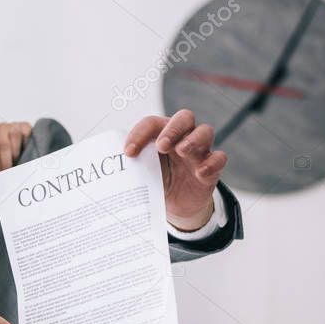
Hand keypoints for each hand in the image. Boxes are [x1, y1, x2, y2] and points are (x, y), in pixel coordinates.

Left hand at [0, 121, 31, 172]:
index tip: (0, 171)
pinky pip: (25, 133)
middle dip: (5, 160)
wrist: (21, 148)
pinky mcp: (25, 125)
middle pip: (3, 143)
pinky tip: (25, 152)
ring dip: (15, 152)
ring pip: (14, 135)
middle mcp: (1, 127)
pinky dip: (25, 143)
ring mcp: (13, 125)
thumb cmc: (6, 154)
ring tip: (16, 162)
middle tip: (8, 171)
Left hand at [124, 109, 227, 230]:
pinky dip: (211, 163)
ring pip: (205, 132)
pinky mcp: (212, 168)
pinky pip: (219, 158)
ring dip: (193, 140)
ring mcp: (199, 151)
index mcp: (162, 135)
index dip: (140, 133)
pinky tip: (200, 172)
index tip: (128, 152)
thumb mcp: (142, 174)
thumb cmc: (157, 182)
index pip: (152, 123)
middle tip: (161, 146)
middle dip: (173, 128)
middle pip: (185, 117)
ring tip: (181, 151)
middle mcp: (182, 137)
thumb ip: (131, 168)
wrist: (176, 206)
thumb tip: (105, 174)